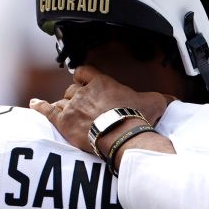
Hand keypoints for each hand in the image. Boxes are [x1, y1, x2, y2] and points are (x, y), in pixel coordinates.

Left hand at [30, 65, 171, 153]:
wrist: (122, 135)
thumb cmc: (137, 118)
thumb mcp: (155, 103)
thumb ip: (161, 98)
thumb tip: (173, 99)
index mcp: (103, 83)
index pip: (86, 72)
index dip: (84, 77)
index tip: (84, 79)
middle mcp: (84, 92)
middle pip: (73, 89)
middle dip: (76, 96)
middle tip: (83, 106)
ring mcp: (72, 106)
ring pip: (62, 101)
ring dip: (63, 106)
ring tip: (63, 110)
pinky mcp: (64, 121)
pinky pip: (47, 111)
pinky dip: (40, 107)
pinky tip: (34, 105)